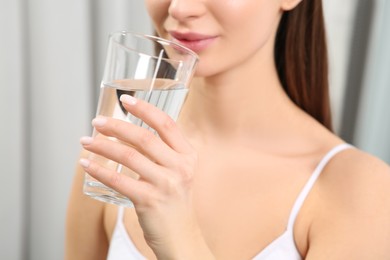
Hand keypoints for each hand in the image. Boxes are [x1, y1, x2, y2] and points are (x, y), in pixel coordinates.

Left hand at [79, 94, 211, 258]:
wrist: (181, 236)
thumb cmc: (175, 201)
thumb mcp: (179, 172)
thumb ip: (163, 153)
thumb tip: (129, 133)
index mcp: (187, 155)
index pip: (166, 124)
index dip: (145, 109)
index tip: (126, 100)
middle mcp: (180, 167)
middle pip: (144, 137)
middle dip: (116, 126)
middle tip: (97, 122)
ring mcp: (166, 184)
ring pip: (128, 156)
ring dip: (102, 145)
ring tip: (86, 141)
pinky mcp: (150, 201)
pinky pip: (118, 180)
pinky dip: (99, 170)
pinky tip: (87, 164)